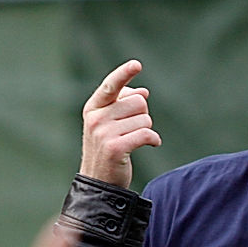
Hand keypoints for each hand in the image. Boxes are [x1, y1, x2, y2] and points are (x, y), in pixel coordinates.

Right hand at [79, 60, 161, 187]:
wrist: (99, 182)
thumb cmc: (107, 149)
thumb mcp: (109, 124)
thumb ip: (123, 105)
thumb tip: (143, 91)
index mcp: (93, 108)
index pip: (111, 85)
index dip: (124, 73)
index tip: (137, 64)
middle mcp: (96, 118)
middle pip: (138, 102)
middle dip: (143, 115)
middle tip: (133, 131)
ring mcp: (104, 133)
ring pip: (145, 119)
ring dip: (147, 130)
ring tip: (134, 141)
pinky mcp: (116, 148)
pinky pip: (147, 134)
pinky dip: (154, 140)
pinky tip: (151, 144)